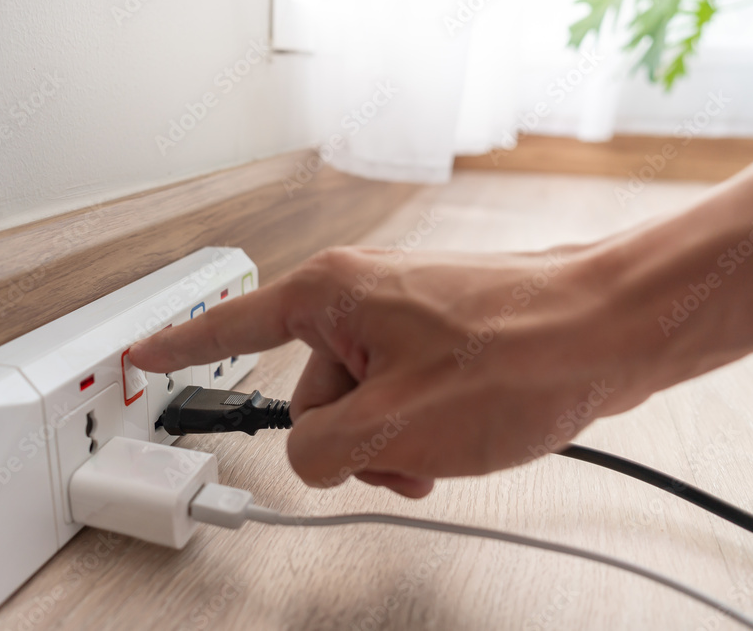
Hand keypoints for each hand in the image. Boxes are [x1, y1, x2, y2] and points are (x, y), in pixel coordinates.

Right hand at [129, 246, 655, 497]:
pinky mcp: (436, 337)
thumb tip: (307, 454)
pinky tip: (454, 443)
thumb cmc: (518, 356)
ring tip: (439, 453)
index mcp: (331, 296)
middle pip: (309, 393)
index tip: (144, 354)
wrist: (609, 331)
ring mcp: (402, 316)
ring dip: (389, 445)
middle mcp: (361, 297)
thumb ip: (319, 449)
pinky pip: (398, 395)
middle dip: (348, 441)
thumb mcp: (393, 426)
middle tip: (397, 457)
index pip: (231, 323)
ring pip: (360, 404)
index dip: (181, 348)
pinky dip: (415, 430)